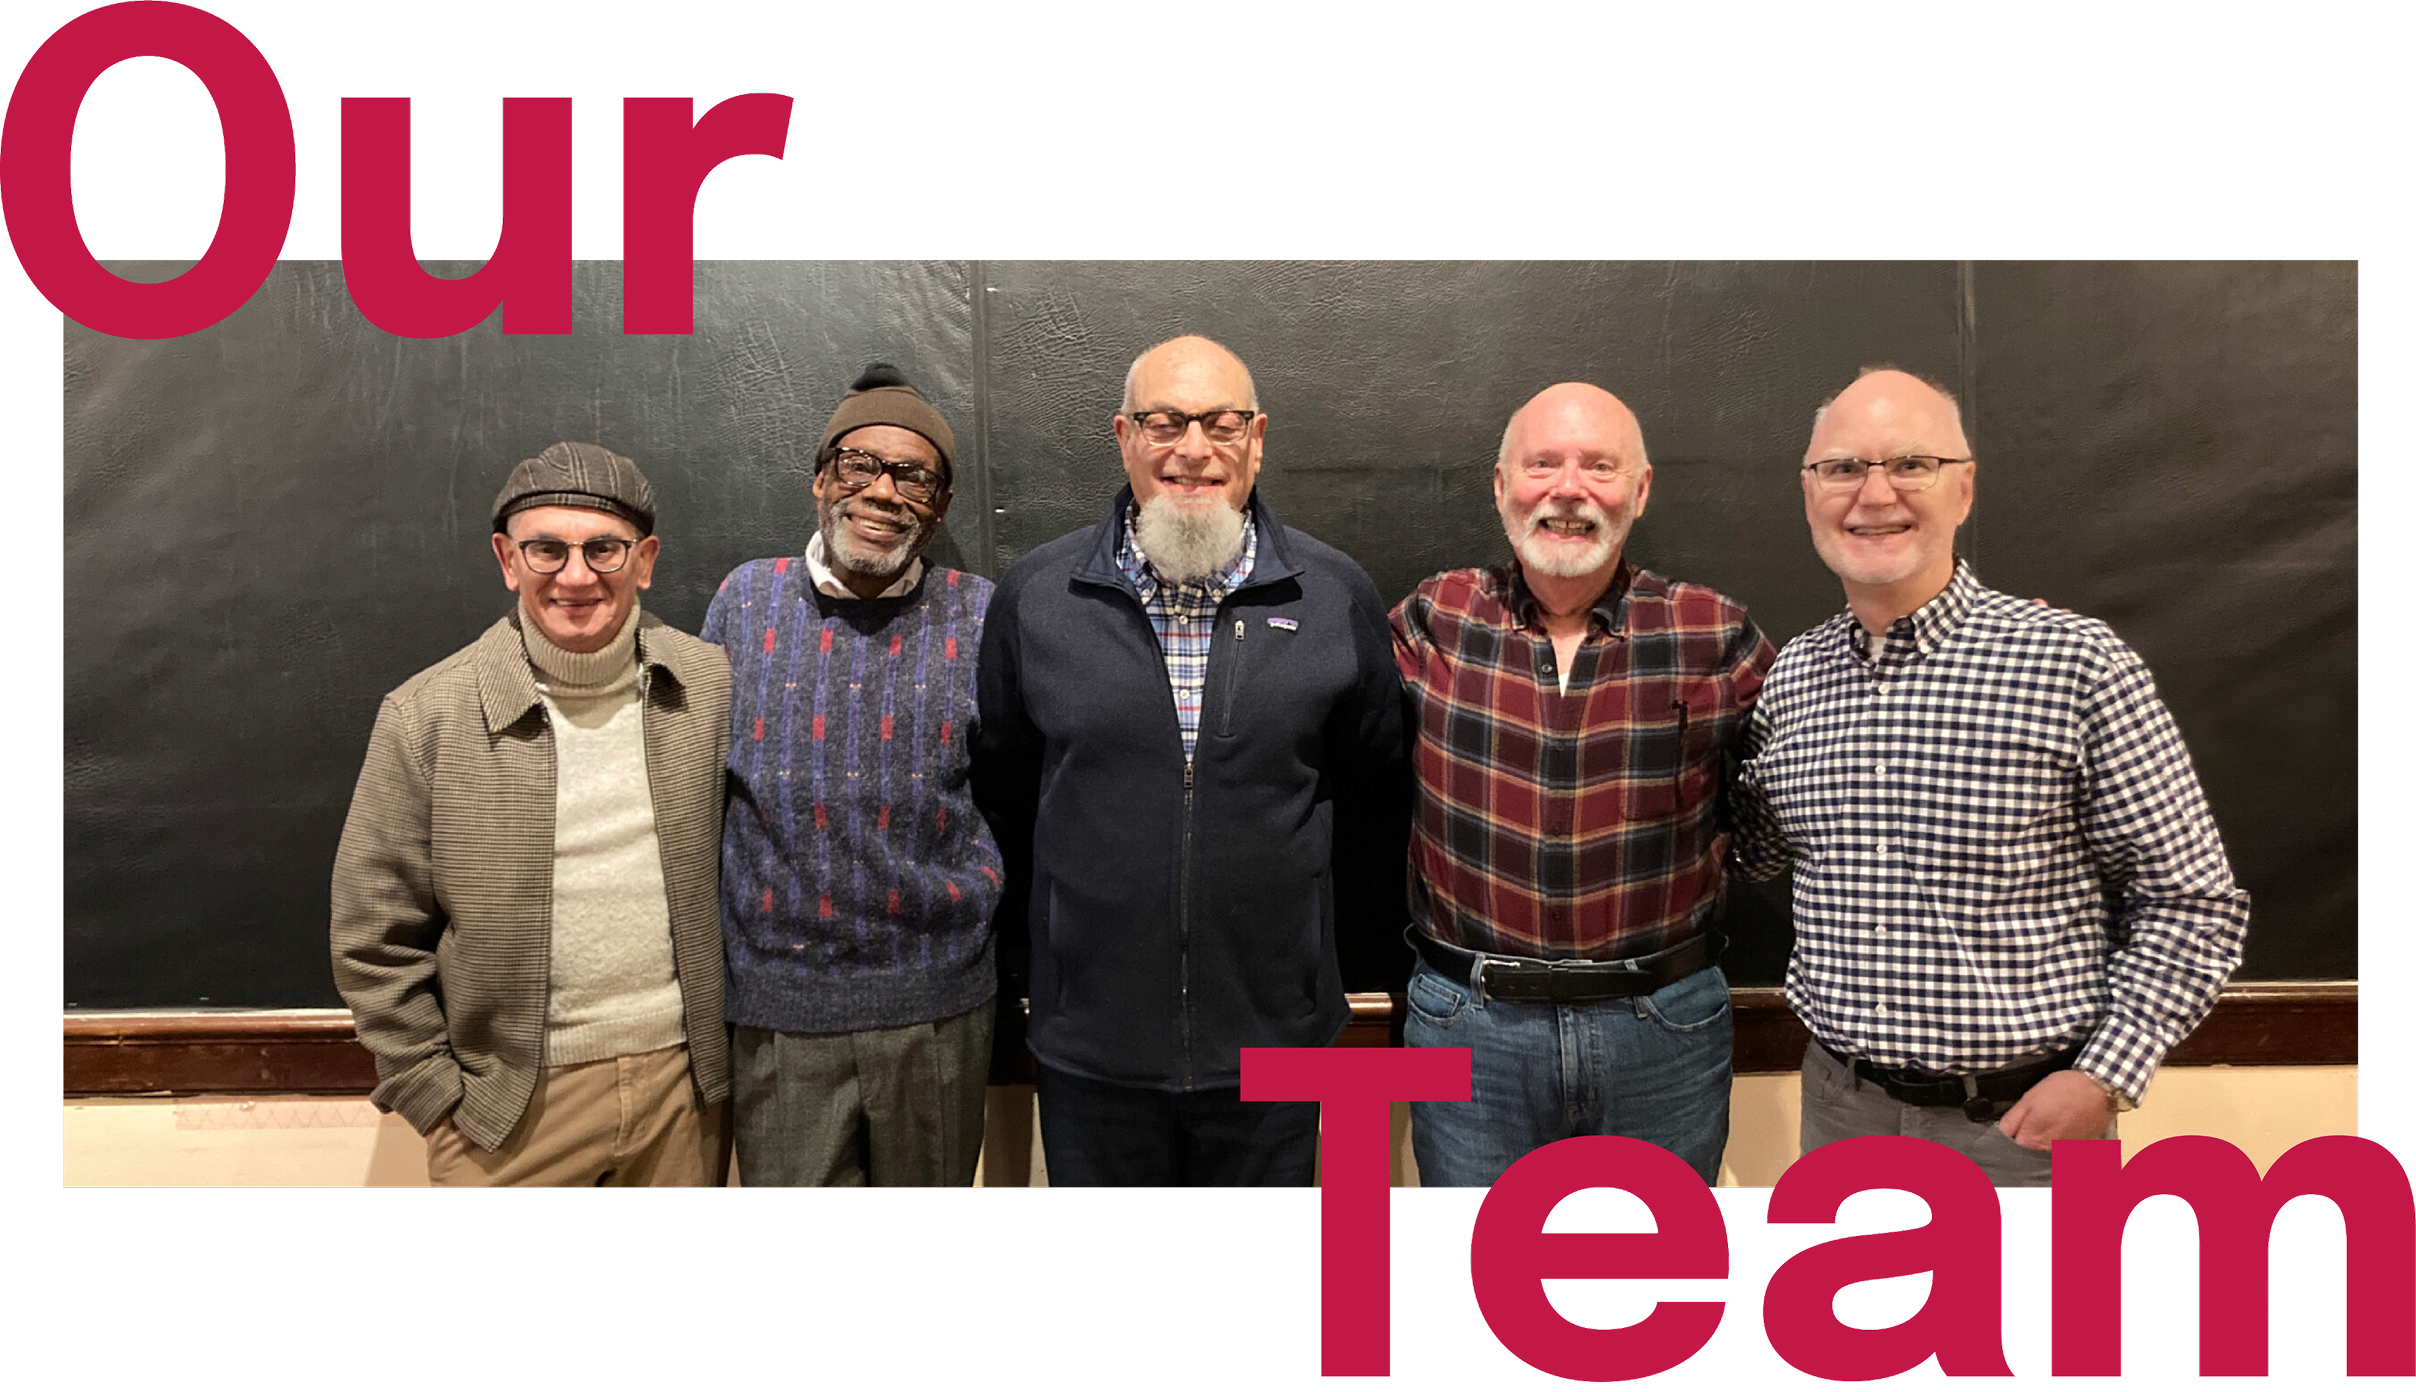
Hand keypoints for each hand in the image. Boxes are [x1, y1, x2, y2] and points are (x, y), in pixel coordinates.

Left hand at [1997, 1069, 2115, 1150]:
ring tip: (2048, 1125)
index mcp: (2032, 1140)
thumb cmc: (2062, 1090)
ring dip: (2041, 1144)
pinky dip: (2058, 1143)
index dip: (2007, 1139)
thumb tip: (2000, 1135)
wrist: (2099, 1089)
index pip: (2010, 1149)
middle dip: (2024, 1143)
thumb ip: (2012, 1120)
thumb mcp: (2029, 1099)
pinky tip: (2061, 1128)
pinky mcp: (2079, 1150)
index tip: (2010, 1130)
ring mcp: (2066, 1153)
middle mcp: (2048, 1152)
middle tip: (2028, 1125)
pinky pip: (2062, 1151)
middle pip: (2028, 1154)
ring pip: (2045, 1153)